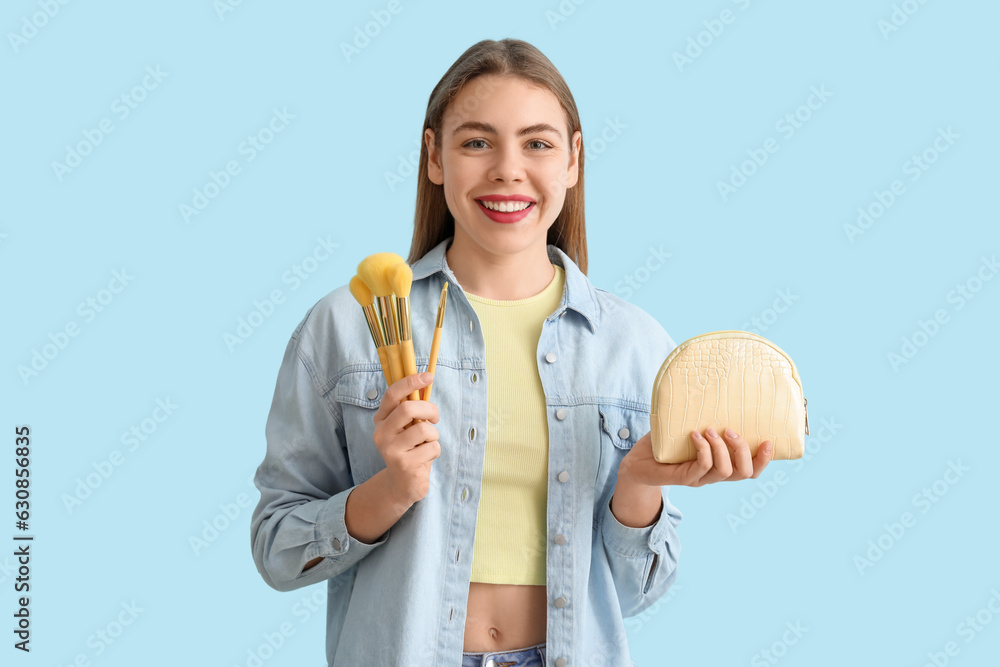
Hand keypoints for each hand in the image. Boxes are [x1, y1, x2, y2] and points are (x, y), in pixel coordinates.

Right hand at [372, 372, 440, 507]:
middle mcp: (381, 433)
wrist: (401, 484)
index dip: (410, 382)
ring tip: (428, 443)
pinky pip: (431, 447)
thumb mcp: (407, 427)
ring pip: (423, 429)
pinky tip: (426, 458)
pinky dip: (435, 451)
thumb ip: (412, 408)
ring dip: (434, 435)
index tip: (428, 376)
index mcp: (381, 419)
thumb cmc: (409, 449)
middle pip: (408, 409)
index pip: (392, 394)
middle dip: (429, 410)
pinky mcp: (403, 464)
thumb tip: (425, 380)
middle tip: (435, 418)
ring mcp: (390, 450)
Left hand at [620, 427, 772, 487]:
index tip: (768, 441)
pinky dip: (703, 449)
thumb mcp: (689, 427)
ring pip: (724, 472)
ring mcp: (699, 478)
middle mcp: (713, 475)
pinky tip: (695, 435)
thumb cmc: (665, 442)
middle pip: (744, 474)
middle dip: (744, 451)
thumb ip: (704, 416)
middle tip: (731, 430)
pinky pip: (701, 467)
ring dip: (722, 448)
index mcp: (721, 464)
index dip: (763, 460)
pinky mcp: (683, 477)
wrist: (637, 461)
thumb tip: (716, 384)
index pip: (751, 470)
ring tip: (709, 429)